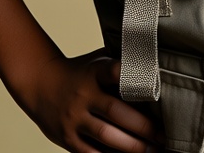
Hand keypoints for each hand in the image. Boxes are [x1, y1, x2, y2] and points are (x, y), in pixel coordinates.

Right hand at [20, 50, 165, 152]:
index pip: (114, 71)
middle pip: (115, 111)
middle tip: (163, 135)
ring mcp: (74, 118)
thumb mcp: (97, 60)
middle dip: (142, 126)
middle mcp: (84, 95)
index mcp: (94, 72)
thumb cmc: (79, 71)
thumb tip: (155, 61)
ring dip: (131, 146)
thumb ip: (120, 62)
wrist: (40, 84)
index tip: (154, 85)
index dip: (132, 77)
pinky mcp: (68, 138)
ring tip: (153, 151)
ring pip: (105, 135)